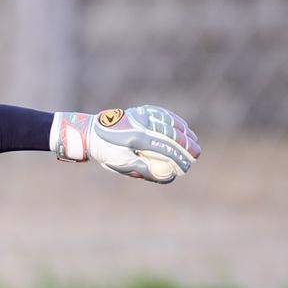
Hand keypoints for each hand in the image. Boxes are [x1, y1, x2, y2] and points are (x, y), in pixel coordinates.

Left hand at [51, 106, 200, 183]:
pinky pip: (161, 114)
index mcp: (136, 138)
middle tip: (196, 155)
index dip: (178, 158)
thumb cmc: (106, 152)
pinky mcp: (140, 112)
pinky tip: (182, 126)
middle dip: (185, 146)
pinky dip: (174, 120)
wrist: (91, 133)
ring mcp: (141, 116)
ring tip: (194, 141)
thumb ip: (145, 169)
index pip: (164, 149)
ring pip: (168, 122)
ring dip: (183, 132)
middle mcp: (141, 124)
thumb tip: (167, 176)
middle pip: (170, 135)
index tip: (186, 167)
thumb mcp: (123, 164)